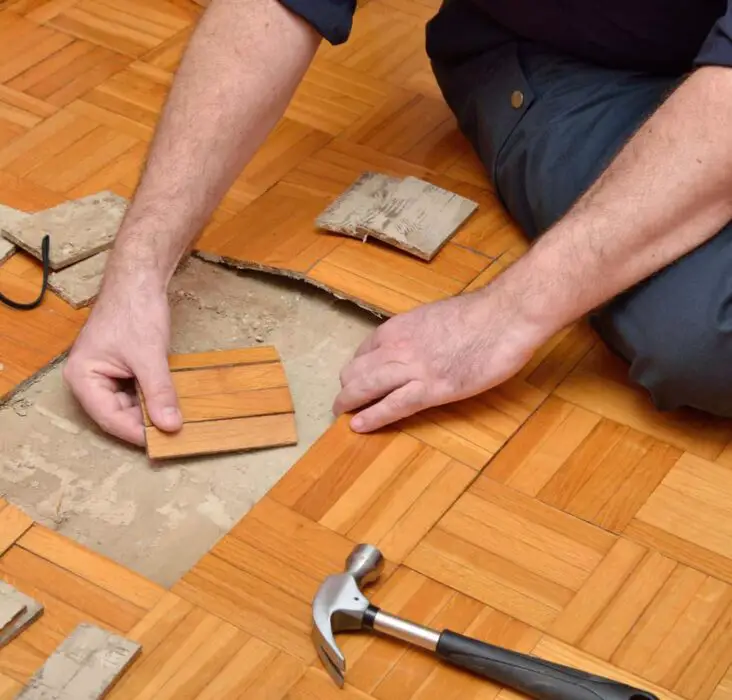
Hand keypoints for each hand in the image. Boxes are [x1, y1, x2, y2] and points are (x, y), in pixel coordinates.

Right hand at [63, 276, 181, 445]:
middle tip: (173, 436)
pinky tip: (172, 403)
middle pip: (117, 414)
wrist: (140, 279)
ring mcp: (105, 373)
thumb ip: (159, 392)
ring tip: (176, 422)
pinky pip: (136, 391)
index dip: (136, 433)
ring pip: (129, 404)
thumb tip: (171, 426)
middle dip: (145, 424)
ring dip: (151, 411)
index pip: (109, 418)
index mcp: (82, 377)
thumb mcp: (150, 357)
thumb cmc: (135, 311)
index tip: (161, 445)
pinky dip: (153, 397)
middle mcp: (89, 379)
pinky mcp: (121, 367)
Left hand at [333, 283, 548, 431]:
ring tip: (341, 414)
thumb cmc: (479, 314)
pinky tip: (358, 426)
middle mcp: (397, 347)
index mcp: (398, 327)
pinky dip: (372, 417)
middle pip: (356, 371)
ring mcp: (412, 369)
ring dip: (349, 403)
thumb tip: (416, 346)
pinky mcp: (431, 390)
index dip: (357, 368)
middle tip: (343, 402)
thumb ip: (418, 334)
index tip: (356, 378)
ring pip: (366, 388)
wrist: (503, 316)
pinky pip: (392, 406)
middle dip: (347, 388)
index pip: (364, 351)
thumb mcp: (435, 317)